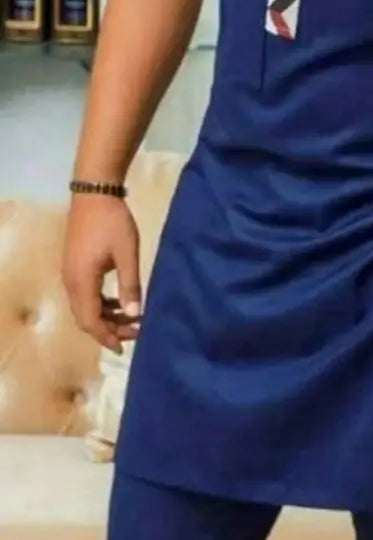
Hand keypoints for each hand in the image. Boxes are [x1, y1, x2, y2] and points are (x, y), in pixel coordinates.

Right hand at [62, 194, 141, 354]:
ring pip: (85, 306)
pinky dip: (102, 302)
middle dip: (109, 329)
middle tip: (135, 332)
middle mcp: (71, 281)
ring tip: (132, 318)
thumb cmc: (113, 222)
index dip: (107, 337)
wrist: (94, 193)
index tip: (125, 347)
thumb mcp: (127, 253)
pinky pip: (86, 293)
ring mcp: (70, 273)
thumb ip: (130, 285)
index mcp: (81, 282)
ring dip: (106, 316)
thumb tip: (134, 315)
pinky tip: (120, 301)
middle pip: (86, 317)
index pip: (90, 321)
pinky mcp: (75, 265)